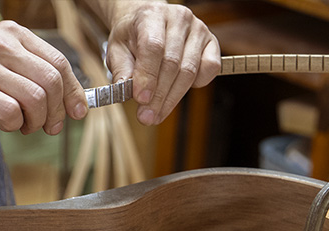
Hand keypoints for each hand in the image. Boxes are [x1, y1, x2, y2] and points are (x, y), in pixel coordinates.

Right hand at [0, 21, 87, 134]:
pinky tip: (6, 124)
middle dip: (57, 111)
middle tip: (50, 127)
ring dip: (36, 121)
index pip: (58, 62)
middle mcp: (1, 43)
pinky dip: (15, 124)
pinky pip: (11, 112)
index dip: (73, 91)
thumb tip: (69, 100)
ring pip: (35, 98)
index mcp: (13, 33)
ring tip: (25, 126)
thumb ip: (31, 72)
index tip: (78, 111)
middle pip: (51, 81)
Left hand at [105, 2, 220, 124]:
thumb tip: (126, 90)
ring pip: (189, 71)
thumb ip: (121, 69)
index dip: (148, 76)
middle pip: (172, 64)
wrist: (148, 21)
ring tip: (156, 115)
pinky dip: (197, 85)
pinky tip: (177, 92)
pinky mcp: (211, 42)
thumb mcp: (117, 49)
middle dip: (158, 96)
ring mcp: (198, 29)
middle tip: (146, 117)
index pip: (153, 47)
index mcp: (152, 15)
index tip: (141, 99)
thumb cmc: (133, 36)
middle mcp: (179, 19)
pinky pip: (210, 69)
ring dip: (172, 98)